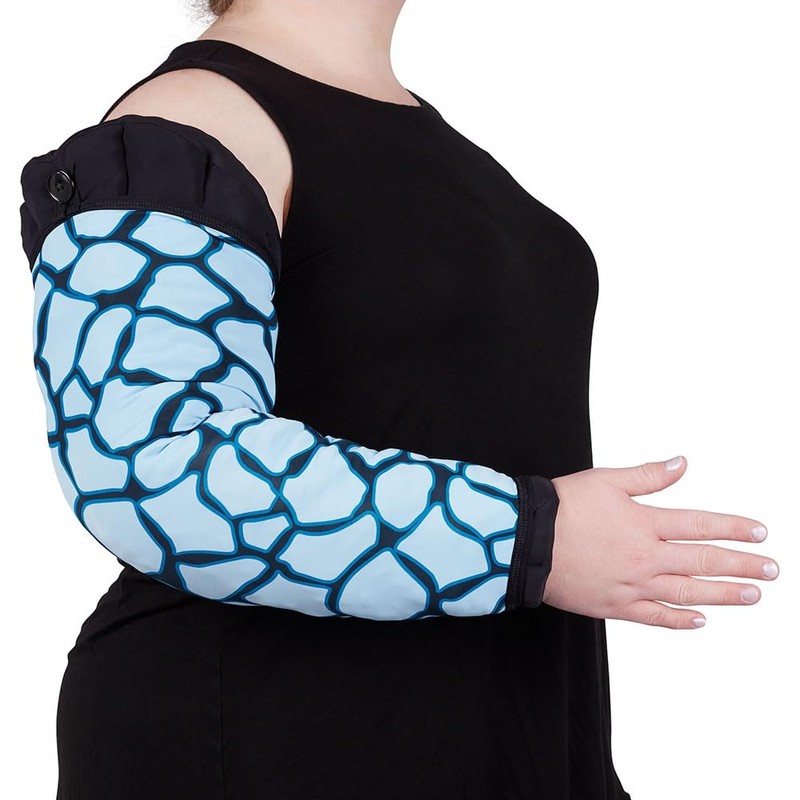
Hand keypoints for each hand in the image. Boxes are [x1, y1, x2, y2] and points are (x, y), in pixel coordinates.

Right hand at [545, 456, 778, 627]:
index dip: (734, 528)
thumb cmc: (562, 507)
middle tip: (771, 570)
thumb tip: (682, 464)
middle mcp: (645, 556)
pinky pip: (655, 617)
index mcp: (644, 523)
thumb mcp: (606, 480)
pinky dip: (680, 620)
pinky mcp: (615, 605)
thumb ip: (648, 475)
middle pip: (703, 562)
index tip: (760, 532)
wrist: (527, 541)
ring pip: (687, 592)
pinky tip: (701, 620)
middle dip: (742, 565)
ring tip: (752, 595)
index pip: (701, 526)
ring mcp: (632, 585)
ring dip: (723, 594)